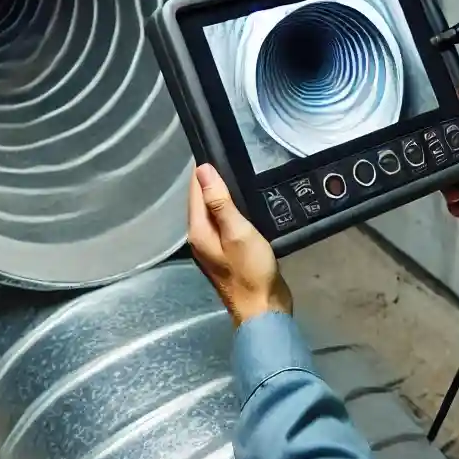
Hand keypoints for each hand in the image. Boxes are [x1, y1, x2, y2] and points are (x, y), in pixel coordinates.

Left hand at [187, 163, 293, 326]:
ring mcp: (212, 248)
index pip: (194, 191)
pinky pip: (222, 224)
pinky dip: (228, 211)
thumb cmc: (251, 271)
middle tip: (226, 157)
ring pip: (211, 213)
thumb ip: (220, 202)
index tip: (213, 148)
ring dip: (219, 195)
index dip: (202, 170)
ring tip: (234, 175)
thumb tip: (203, 170)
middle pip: (200, 201)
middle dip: (209, 180)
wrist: (263, 310)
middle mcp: (199, 238)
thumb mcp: (238, 232)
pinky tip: (241, 206)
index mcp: (198, 231)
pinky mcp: (226, 254)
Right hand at [442, 80, 458, 244]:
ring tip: (453, 196)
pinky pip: (457, 198)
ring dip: (448, 187)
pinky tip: (458, 206)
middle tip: (436, 169)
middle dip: (443, 163)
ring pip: (452, 177)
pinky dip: (455, 203)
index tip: (428, 127)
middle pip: (453, 153)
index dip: (448, 124)